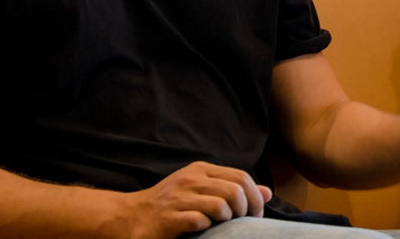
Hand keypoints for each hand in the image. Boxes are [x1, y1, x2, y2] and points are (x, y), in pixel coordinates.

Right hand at [107, 161, 273, 238]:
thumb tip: (268, 193)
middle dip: (246, 210)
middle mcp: (190, 179)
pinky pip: (200, 220)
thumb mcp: (201, 190)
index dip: (255, 196)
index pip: (240, 177)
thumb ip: (232, 188)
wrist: (131, 217)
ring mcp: (178, 198)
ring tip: (223, 226)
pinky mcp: (169, 217)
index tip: (255, 213)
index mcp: (200, 170)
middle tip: (243, 223)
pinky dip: (207, 227)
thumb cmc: (171, 205)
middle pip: (235, 190)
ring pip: (221, 204)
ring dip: (228, 220)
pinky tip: (203, 229)